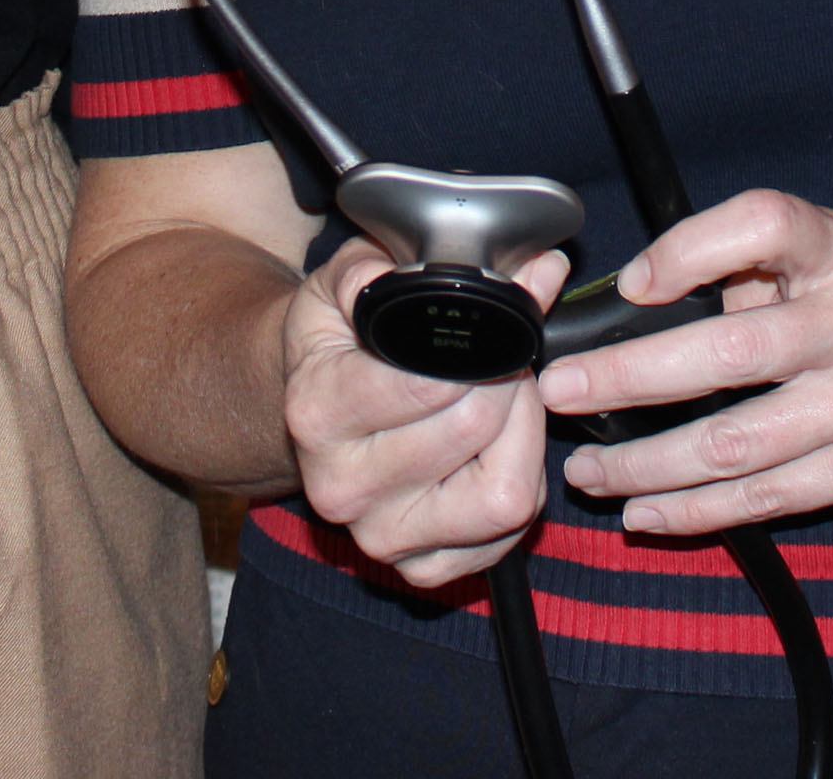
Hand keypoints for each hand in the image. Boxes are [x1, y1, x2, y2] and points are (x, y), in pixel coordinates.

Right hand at [283, 239, 570, 586]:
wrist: (308, 410)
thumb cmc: (337, 341)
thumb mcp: (347, 280)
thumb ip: (407, 263)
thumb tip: (516, 268)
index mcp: (318, 412)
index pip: (424, 385)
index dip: (481, 346)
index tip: (495, 323)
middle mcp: (342, 487)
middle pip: (473, 430)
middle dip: (508, 381)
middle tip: (506, 358)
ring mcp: (381, 536)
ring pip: (503, 497)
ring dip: (524, 439)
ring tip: (504, 403)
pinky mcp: (420, 570)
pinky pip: (510, 536)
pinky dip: (520, 486)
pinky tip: (494, 454)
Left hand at [538, 189, 832, 539]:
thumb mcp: (832, 246)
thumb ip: (749, 265)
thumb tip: (638, 302)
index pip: (763, 227)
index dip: (690, 250)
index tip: (633, 283)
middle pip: (728, 356)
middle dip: (628, 380)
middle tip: (561, 393)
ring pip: (735, 445)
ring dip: (646, 465)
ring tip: (587, 470)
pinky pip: (767, 498)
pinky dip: (697, 511)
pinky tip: (646, 510)